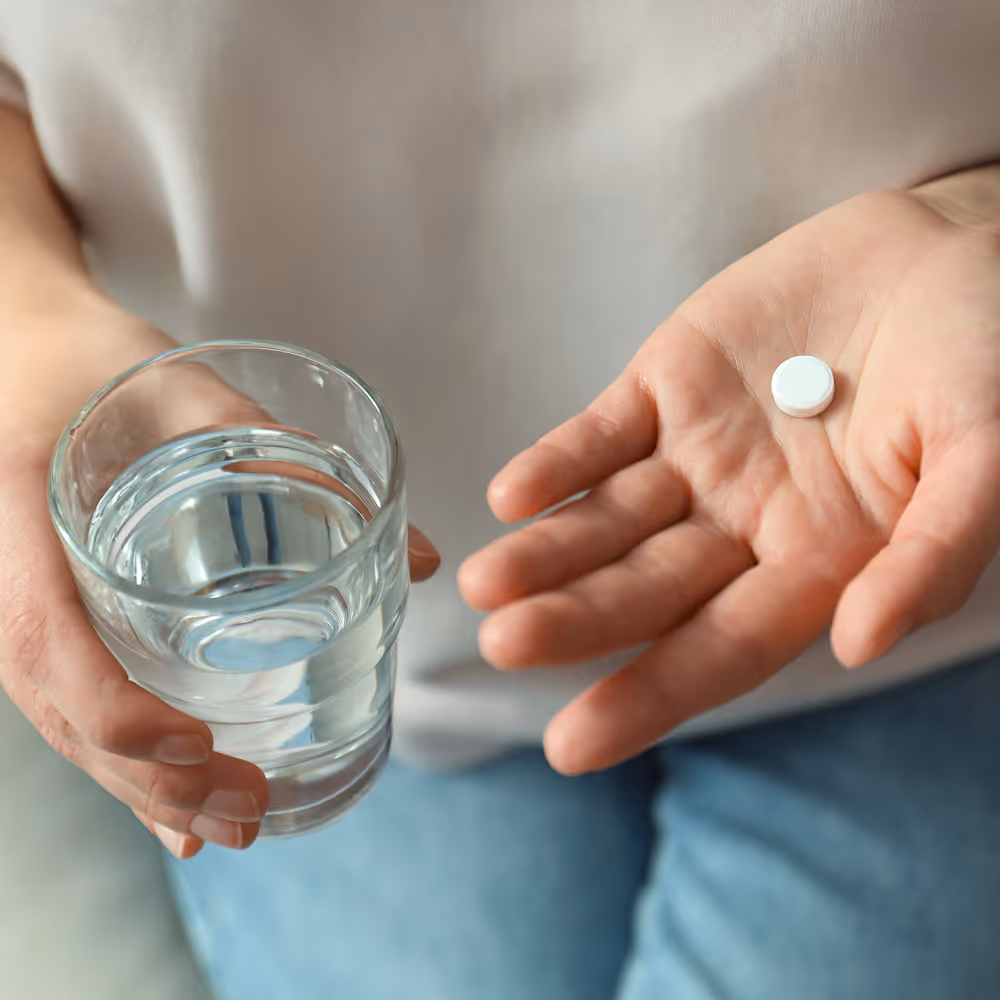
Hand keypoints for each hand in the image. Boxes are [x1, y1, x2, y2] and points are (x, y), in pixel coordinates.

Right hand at [0, 302, 439, 860]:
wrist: (25, 349)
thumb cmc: (102, 362)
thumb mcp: (191, 392)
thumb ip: (294, 458)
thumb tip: (418, 557)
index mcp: (16, 509)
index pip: (43, 634)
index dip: (112, 704)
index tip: (194, 744)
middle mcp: (1, 570)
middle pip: (57, 705)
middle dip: (146, 777)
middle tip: (245, 815)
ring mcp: (16, 599)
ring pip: (60, 721)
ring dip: (137, 788)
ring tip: (225, 831)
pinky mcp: (42, 611)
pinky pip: (65, 699)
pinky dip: (120, 760)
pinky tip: (175, 806)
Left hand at [460, 164, 999, 774]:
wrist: (948, 249)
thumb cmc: (987, 358)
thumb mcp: (989, 457)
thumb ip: (934, 553)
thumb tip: (862, 645)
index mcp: (819, 563)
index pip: (721, 648)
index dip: (650, 695)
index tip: (573, 745)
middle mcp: (744, 524)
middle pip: (645, 589)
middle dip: (575, 620)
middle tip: (502, 647)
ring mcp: (696, 457)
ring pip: (607, 519)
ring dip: (546, 552)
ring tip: (485, 583)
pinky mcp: (666, 386)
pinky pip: (601, 434)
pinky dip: (558, 463)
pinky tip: (510, 496)